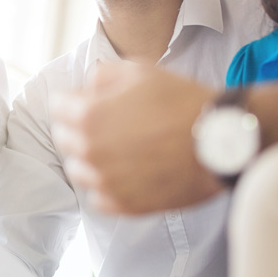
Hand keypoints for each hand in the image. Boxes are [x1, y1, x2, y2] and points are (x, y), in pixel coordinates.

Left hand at [52, 62, 223, 213]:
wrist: (220, 141)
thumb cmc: (183, 102)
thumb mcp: (141, 71)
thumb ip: (103, 74)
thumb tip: (88, 84)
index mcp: (88, 116)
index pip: (57, 107)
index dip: (73, 100)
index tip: (87, 101)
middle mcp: (91, 152)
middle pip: (65, 138)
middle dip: (79, 128)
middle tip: (107, 123)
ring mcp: (107, 182)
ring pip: (79, 170)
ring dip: (90, 158)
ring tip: (118, 149)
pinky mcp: (125, 205)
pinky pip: (99, 197)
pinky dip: (107, 185)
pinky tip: (127, 172)